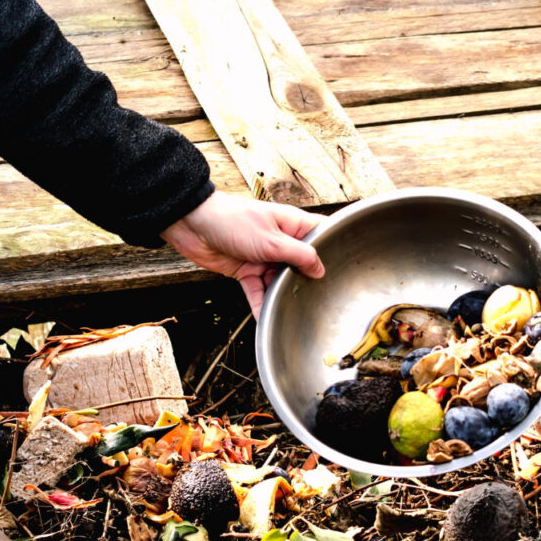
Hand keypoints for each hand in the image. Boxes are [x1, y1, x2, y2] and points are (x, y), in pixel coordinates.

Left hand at [161, 192, 326, 316]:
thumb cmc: (233, 221)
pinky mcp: (246, 271)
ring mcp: (263, 257)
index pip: (321, 235)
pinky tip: (266, 319)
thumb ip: (299, 255)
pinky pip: (258, 291)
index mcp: (292, 225)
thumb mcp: (272, 240)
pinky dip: (261, 304)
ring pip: (280, 281)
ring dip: (283, 296)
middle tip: (321, 300)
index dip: (333, 248)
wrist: (193, 226)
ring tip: (294, 314)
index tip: (346, 267)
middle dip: (307, 281)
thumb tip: (320, 269)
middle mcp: (280, 241)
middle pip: (302, 265)